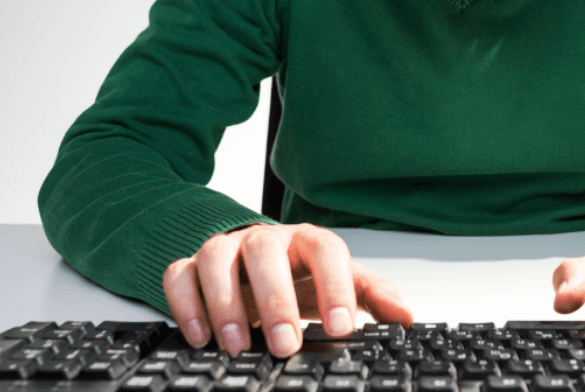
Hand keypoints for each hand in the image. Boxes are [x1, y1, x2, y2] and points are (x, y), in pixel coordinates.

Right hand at [163, 223, 412, 355]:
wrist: (258, 262)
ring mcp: (225, 249)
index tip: (342, 327)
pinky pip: (179, 274)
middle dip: (275, 299)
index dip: (335, 286)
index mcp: (307, 240)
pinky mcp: (192, 266)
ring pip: (216, 258)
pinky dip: (185, 304)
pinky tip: (201, 337)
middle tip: (286, 345)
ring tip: (239, 346)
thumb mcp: (340, 283)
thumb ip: (372, 297)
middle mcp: (264, 239)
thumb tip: (405, 317)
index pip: (326, 250)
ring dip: (224, 303)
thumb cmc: (302, 275)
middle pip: (265, 251)